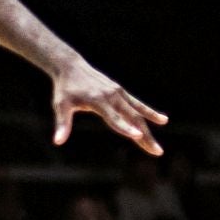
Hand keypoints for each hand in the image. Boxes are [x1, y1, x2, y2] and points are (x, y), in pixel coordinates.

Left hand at [51, 59, 166, 156]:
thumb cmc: (65, 89)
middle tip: (157, 152)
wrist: (71, 66)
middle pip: (131, 119)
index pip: (114, 118)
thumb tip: (57, 142)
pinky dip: (149, 113)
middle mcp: (112, 96)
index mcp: (98, 101)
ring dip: (149, 130)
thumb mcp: (61, 106)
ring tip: (158, 148)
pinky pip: (137, 104)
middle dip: (144, 136)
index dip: (125, 127)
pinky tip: (162, 120)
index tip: (138, 136)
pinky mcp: (120, 91)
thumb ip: (62, 124)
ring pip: (137, 114)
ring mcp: (118, 93)